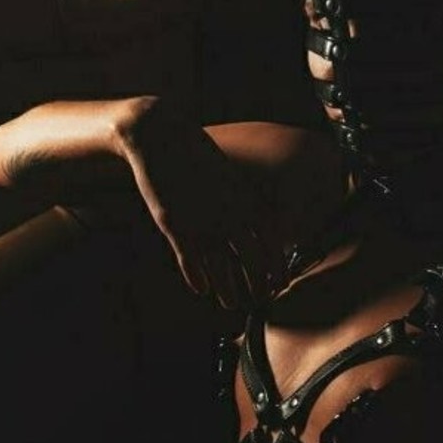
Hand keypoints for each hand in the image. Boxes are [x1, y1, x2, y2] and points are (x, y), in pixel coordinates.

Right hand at [118, 103, 288, 312]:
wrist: (162, 138)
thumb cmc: (198, 158)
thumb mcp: (231, 179)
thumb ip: (244, 204)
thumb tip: (261, 224)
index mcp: (246, 201)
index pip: (272, 243)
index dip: (278, 267)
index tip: (281, 283)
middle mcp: (228, 215)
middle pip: (251, 261)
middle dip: (257, 285)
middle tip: (258, 299)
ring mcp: (202, 222)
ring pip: (221, 268)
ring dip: (228, 290)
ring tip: (230, 303)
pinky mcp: (175, 225)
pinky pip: (190, 260)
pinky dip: (196, 278)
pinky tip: (202, 289)